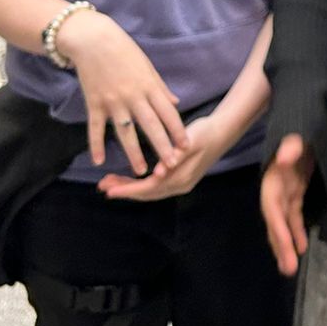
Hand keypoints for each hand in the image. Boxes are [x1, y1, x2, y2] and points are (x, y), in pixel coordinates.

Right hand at [62, 8, 185, 174]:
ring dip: (133, 152)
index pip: (167, 112)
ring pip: (125, 132)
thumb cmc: (123, 50)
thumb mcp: (147, 66)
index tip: (186, 146)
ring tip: (141, 171)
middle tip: (171, 166)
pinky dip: (96, 144)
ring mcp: (113, 101)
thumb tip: (176, 102)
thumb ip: (160, 87)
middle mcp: (133, 96)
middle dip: (162, 146)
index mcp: (148, 86)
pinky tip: (99, 161)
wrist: (92, 39)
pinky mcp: (94, 103)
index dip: (178, 130)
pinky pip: (96, 128)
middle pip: (151, 125)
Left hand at [98, 115, 224, 201]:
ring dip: (130, 188)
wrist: (223, 131)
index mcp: (180, 178)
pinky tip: (130, 179)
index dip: (127, 190)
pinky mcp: (180, 178)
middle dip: (124, 190)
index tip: (108, 190)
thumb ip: (175, 157)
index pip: (148, 188)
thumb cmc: (205, 133)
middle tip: (102, 186)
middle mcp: (179, 186)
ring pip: (150, 191)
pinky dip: (140, 184)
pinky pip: (155, 187)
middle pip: (147, 193)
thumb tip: (159, 172)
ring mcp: (180, 184)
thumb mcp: (190, 141)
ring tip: (110, 182)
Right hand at [261, 135, 314, 274]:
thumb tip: (285, 156)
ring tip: (290, 267)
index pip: (272, 206)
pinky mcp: (296, 190)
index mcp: (273, 176)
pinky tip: (302, 247)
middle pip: (276, 219)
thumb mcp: (297, 132)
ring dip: (286, 243)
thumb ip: (291, 144)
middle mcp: (276, 186)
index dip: (277, 225)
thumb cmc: (300, 124)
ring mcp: (286, 189)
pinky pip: (294, 214)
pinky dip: (297, 231)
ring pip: (284, 221)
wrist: (303, 115)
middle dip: (280, 243)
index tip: (285, 244)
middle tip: (288, 269)